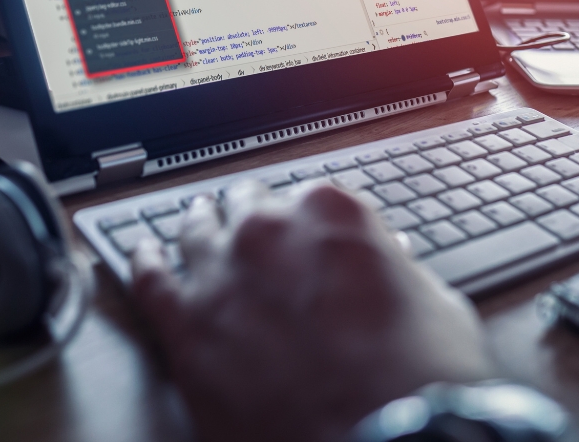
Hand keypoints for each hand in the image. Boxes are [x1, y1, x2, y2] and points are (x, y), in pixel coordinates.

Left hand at [130, 181, 495, 441]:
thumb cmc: (417, 380)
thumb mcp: (435, 306)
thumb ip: (398, 273)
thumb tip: (388, 264)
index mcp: (331, 213)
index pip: (313, 199)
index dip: (313, 222)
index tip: (312, 235)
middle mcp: (268, 232)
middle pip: (250, 208)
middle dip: (253, 215)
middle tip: (256, 225)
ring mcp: (221, 277)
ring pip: (196, 232)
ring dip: (198, 224)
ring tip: (195, 217)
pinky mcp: (187, 330)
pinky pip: (149, 283)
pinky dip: (143, 263)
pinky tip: (143, 254)